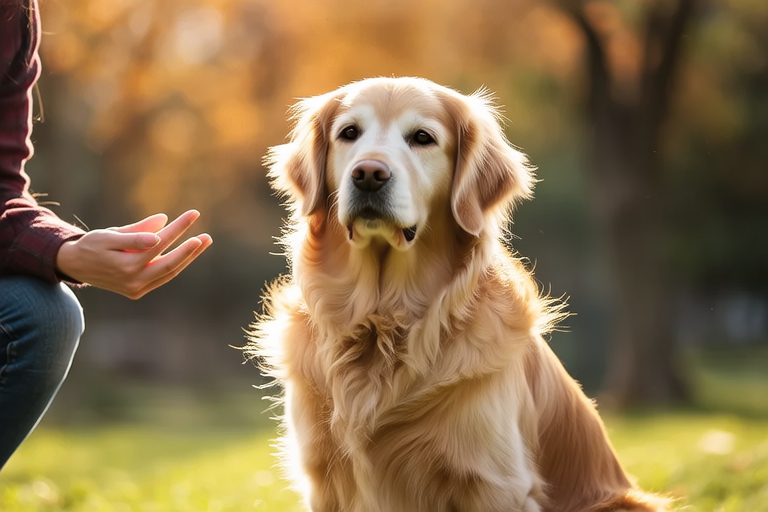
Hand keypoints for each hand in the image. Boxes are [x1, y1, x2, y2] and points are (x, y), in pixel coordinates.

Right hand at [56, 210, 212, 298]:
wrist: (76, 266)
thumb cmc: (93, 244)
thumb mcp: (110, 234)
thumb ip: (137, 231)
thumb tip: (164, 220)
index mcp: (124, 263)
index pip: (159, 243)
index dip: (178, 228)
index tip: (193, 215)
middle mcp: (132, 280)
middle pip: (170, 263)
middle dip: (190, 249)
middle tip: (207, 236)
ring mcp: (136, 288)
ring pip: (170, 272)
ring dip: (189, 257)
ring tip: (204, 241)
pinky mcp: (138, 291)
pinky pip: (163, 277)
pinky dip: (177, 265)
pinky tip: (189, 252)